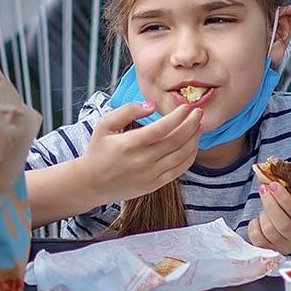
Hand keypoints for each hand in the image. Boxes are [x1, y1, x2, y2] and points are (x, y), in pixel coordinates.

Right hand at [81, 103, 202, 202]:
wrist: (91, 183)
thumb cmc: (98, 151)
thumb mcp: (105, 125)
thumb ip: (127, 110)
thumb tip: (152, 105)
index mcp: (130, 144)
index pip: (162, 128)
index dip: (178, 116)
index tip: (186, 107)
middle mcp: (142, 160)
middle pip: (176, 140)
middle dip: (191, 124)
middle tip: (199, 113)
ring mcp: (150, 175)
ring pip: (181, 156)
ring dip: (194, 140)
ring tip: (198, 127)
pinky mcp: (154, 185)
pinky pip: (178, 170)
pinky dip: (189, 157)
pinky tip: (193, 146)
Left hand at [248, 180, 290, 254]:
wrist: (289, 238)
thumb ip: (287, 196)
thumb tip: (269, 180)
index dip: (283, 198)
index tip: (273, 185)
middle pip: (283, 224)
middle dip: (270, 204)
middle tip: (263, 190)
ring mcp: (284, 248)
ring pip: (270, 231)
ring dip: (263, 215)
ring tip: (264, 208)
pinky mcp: (269, 251)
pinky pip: (258, 238)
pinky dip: (254, 225)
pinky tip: (258, 220)